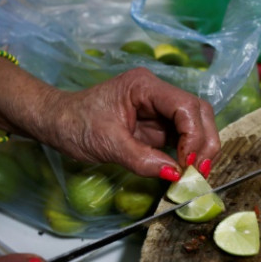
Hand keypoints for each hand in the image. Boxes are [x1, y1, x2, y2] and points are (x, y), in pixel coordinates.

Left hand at [41, 68, 220, 178]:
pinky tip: (186, 170)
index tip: (187, 163)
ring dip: (200, 149)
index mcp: (144, 86)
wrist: (56, 122)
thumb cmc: (74, 125)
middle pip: (199, 112)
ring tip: (195, 174)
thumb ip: (143, 159)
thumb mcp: (107, 144)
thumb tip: (175, 175)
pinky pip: (183, 138)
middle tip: (199, 171)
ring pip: (196, 124)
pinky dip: (189, 154)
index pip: (185, 106)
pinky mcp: (157, 126)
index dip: (193, 135)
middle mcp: (157, 93)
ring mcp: (159, 109)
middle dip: (204, 142)